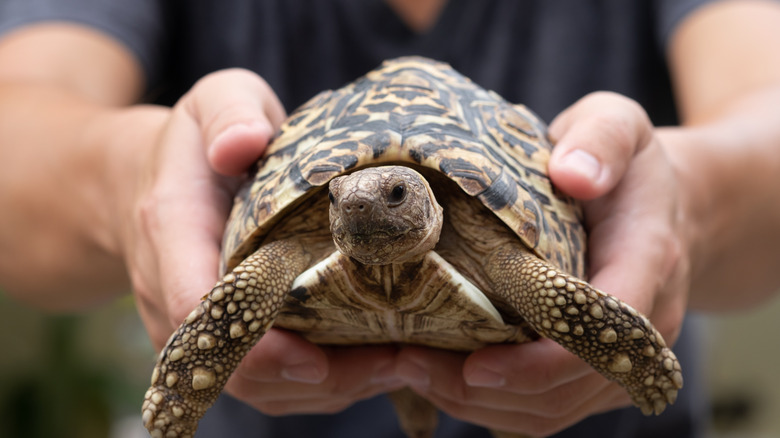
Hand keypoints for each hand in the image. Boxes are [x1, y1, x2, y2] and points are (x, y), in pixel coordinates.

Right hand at [122, 69, 401, 416]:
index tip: (315, 358)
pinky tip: (373, 365)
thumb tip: (243, 144)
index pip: (197, 306)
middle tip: (392, 362)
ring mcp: (197, 323)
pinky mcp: (223, 335)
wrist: (148, 179)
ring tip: (398, 365)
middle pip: (235, 366)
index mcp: (172, 230)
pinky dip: (320, 384)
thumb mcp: (213, 100)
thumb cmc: (195, 141)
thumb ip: (228, 114)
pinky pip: (266, 380)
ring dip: (327, 388)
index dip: (253, 344)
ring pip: (255, 385)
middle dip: (314, 377)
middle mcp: (174, 292)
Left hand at [393, 92, 690, 435]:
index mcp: (646, 264)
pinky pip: (547, 407)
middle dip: (485, 391)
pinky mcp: (595, 369)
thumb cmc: (630, 166)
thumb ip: (603, 140)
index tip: (472, 365)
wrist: (665, 206)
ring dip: (477, 405)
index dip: (537, 363)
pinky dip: (491, 404)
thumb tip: (573, 174)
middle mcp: (644, 326)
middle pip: (565, 390)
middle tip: (408, 364)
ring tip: (409, 371)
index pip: (598, 336)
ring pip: (552, 411)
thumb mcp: (619, 124)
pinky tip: (439, 377)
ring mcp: (620, 356)